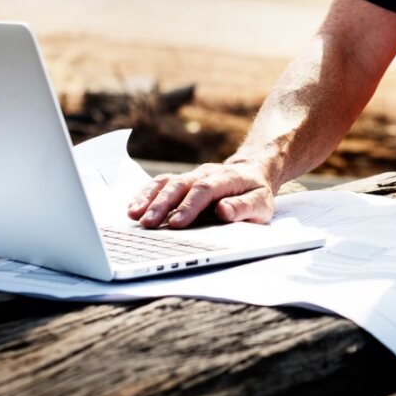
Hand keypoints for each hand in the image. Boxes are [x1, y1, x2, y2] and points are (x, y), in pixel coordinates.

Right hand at [127, 161, 273, 228]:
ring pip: (167, 182)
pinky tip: (134, 208)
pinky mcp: (182, 181)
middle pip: (180, 185)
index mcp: (227, 178)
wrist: (251, 172)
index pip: (205, 189)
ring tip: (134, 215)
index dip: (189, 205)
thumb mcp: (261, 203)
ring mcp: (191, 176)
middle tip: (148, 223)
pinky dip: (146, 194)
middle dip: (163, 204)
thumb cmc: (255, 192)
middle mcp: (205, 174)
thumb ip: (244, 207)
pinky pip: (161, 184)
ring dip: (150, 198)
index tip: (176, 223)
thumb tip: (223, 211)